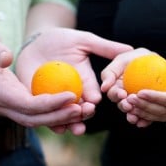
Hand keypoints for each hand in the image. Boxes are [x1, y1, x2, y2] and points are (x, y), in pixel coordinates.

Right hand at [0, 27, 86, 132]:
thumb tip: (7, 59)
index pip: (26, 104)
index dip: (49, 103)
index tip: (71, 95)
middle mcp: (1, 105)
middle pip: (33, 119)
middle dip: (59, 116)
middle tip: (83, 109)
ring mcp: (7, 107)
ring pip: (35, 120)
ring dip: (59, 119)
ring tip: (82, 112)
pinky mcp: (14, 105)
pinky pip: (35, 114)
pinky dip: (53, 113)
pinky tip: (72, 107)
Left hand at [15, 27, 132, 133]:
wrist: (35, 42)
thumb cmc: (60, 39)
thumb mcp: (83, 40)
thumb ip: (104, 47)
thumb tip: (130, 49)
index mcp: (86, 83)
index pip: (94, 95)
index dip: (95, 99)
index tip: (96, 100)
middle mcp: (74, 95)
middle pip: (82, 110)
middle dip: (85, 114)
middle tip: (85, 112)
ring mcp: (57, 101)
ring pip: (66, 118)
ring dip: (71, 123)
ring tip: (74, 126)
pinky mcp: (39, 103)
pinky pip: (46, 116)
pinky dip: (52, 123)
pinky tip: (57, 127)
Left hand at [101, 50, 165, 126]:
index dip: (154, 98)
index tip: (140, 92)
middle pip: (161, 110)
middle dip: (144, 106)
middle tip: (128, 98)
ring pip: (157, 115)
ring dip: (141, 111)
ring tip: (127, 104)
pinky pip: (155, 113)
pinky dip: (143, 113)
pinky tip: (131, 109)